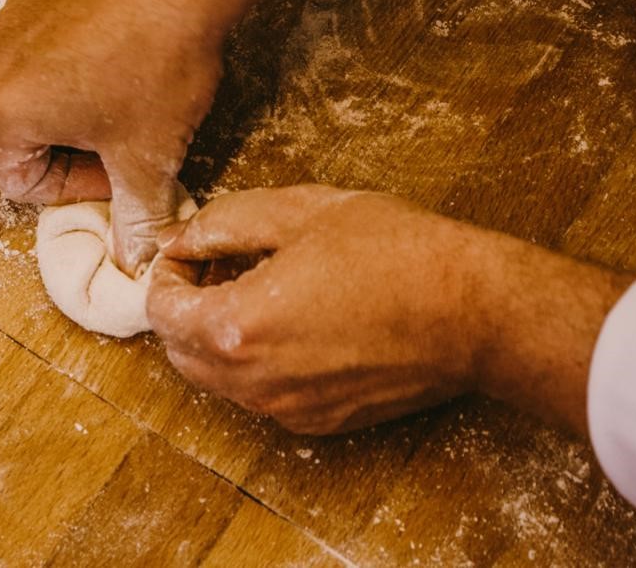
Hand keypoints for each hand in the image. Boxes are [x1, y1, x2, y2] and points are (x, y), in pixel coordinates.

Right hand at [0, 0, 223, 274]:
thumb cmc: (156, 62)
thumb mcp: (147, 155)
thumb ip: (136, 215)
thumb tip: (136, 259)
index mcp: (1, 111)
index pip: (20, 183)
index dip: (75, 193)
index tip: (119, 180)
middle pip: (25, 137)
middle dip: (77, 152)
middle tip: (129, 147)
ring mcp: (15, 19)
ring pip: (39, 93)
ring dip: (81, 112)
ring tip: (132, 105)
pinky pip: (51, 49)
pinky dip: (82, 69)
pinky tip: (129, 63)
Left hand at [147, 186, 630, 434]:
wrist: (474, 313)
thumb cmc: (395, 252)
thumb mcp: (299, 212)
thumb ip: (225, 224)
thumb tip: (183, 238)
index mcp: (238, 327)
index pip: (161, 310)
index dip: (167, 273)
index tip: (192, 251)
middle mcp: (253, 382)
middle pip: (179, 352)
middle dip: (184, 307)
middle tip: (219, 267)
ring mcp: (286, 409)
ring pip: (216, 378)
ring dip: (216, 336)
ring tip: (258, 289)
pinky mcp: (318, 422)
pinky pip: (259, 395)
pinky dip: (253, 362)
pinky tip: (292, 323)